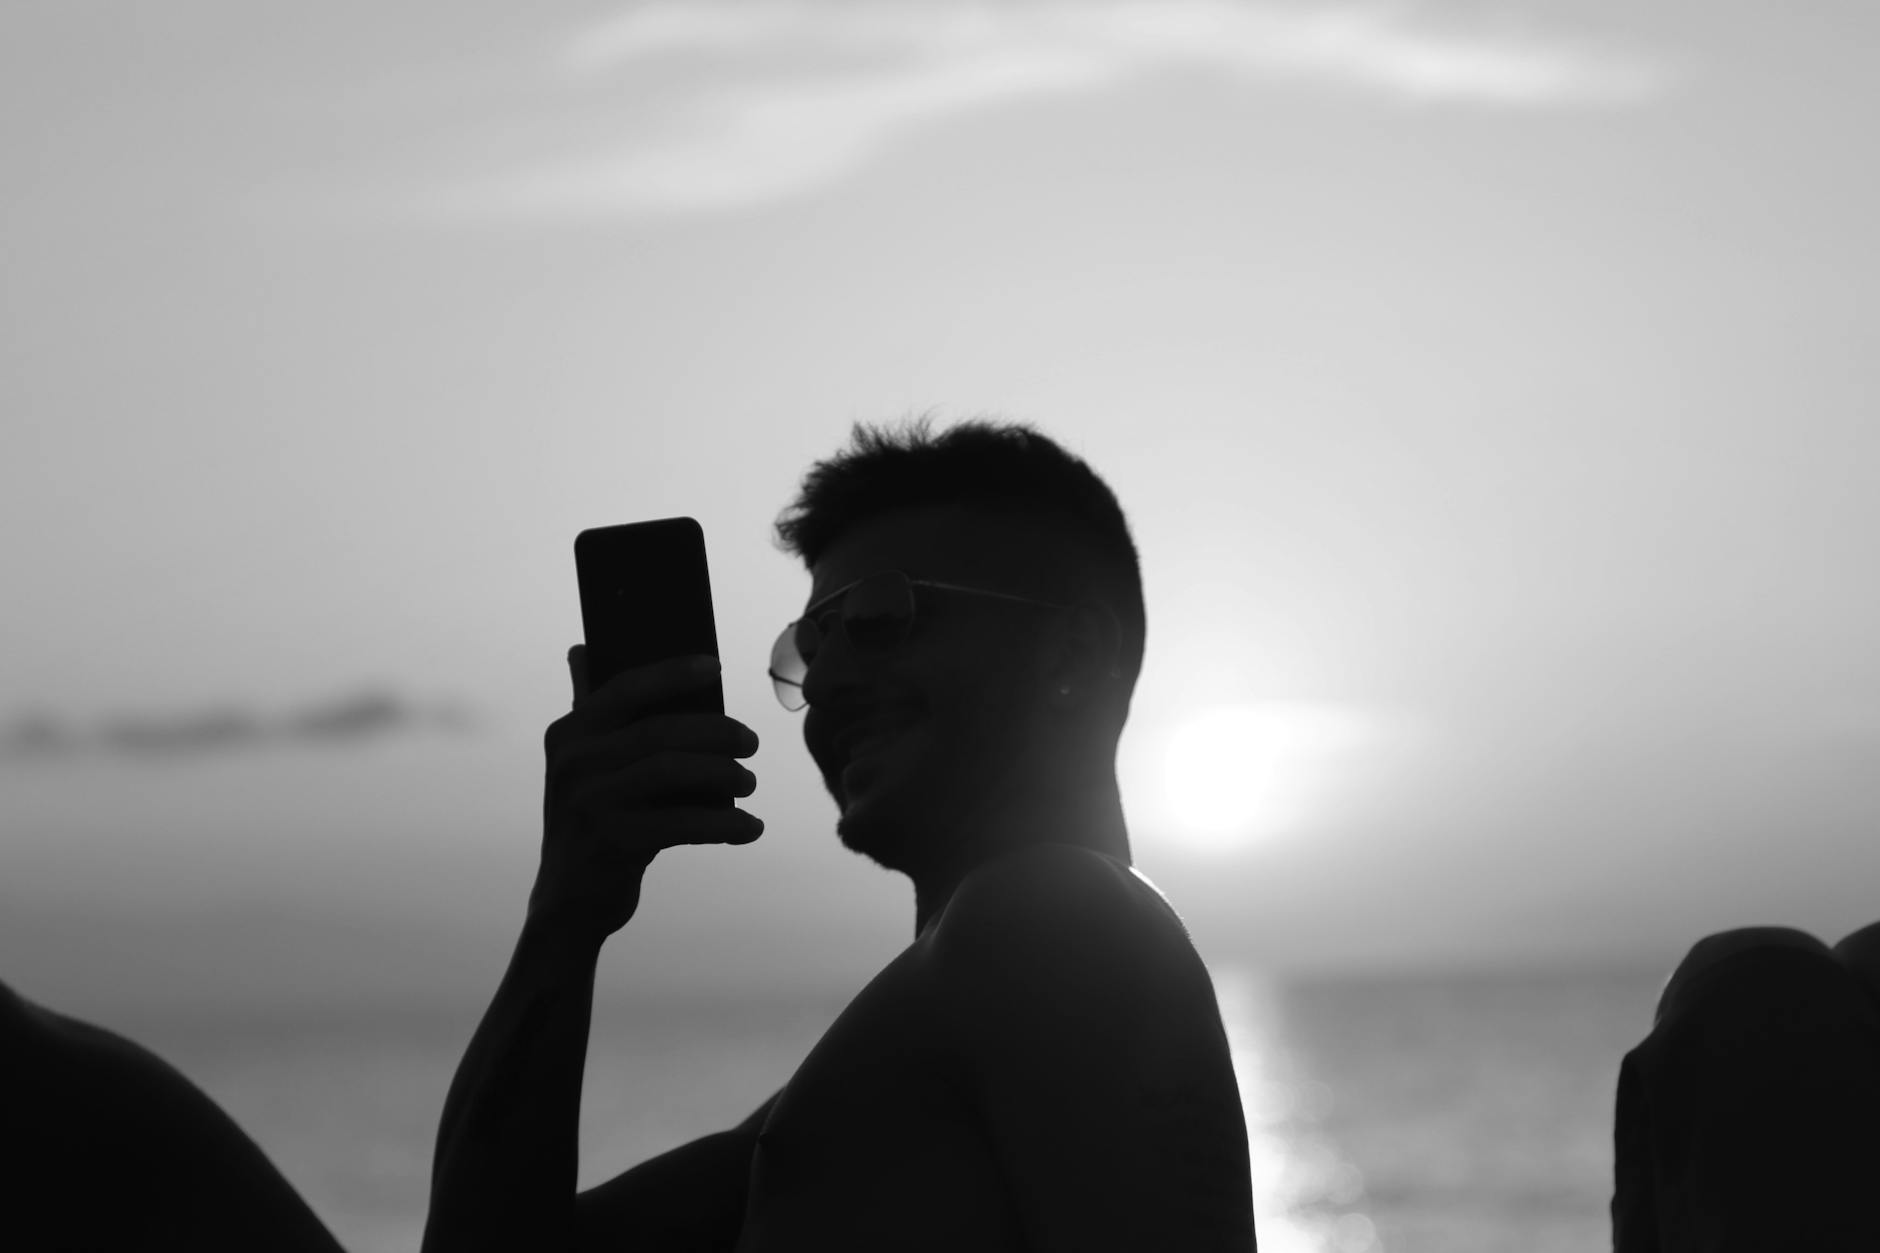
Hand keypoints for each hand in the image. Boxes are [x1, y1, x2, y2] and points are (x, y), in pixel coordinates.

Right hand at [532, 646, 762, 945]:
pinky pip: (682, 824)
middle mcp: (573, 763)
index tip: (714, 666)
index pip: (625, 688)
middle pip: (660, 731)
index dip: (671, 673)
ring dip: (724, 774)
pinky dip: (725, 824)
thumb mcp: (582, 765)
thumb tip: (584, 649)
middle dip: (716, 732)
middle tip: (751, 743)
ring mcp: (589, 803)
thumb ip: (590, 712)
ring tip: (749, 783)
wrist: (570, 899)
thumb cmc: (594, 819)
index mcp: (569, 733)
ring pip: (673, 771)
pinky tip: (750, 828)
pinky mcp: (612, 843)